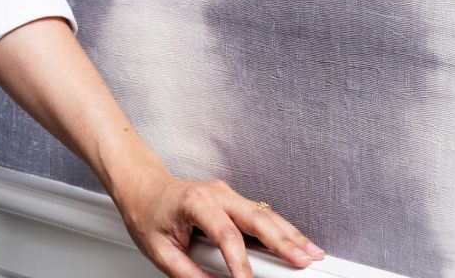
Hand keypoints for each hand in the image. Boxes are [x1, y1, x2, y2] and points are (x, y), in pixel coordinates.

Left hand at [111, 168, 325, 276]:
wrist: (142, 186)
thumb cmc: (147, 213)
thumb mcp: (159, 250)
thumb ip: (187, 273)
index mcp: (195, 203)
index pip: (226, 235)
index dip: (240, 263)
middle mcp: (216, 194)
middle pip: (257, 218)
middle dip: (284, 241)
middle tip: (304, 260)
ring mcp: (227, 194)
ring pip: (265, 214)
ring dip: (291, 234)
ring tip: (312, 252)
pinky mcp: (233, 200)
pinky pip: (262, 214)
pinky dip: (283, 228)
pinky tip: (298, 241)